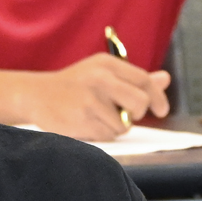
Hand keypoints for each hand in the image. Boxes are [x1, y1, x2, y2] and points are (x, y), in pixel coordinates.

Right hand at [24, 55, 171, 139]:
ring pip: (123, 125)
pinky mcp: (82, 120)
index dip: (157, 98)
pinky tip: (86, 123)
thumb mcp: (103, 73)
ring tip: (96, 116)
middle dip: (137, 114)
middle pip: (140, 103)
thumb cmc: (75, 85)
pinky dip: (101, 134)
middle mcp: (100, 79)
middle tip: (126, 115)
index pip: (144, 80)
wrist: (36, 95)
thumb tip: (165, 79)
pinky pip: (107, 136)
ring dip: (114, 127)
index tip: (161, 110)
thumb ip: (134, 79)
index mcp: (107, 64)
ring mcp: (90, 100)